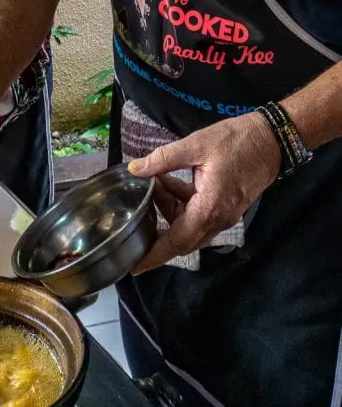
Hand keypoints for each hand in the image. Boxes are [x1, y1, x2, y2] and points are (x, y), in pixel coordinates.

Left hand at [128, 111, 280, 271]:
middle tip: (136, 212)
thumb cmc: (235, 141)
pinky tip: (171, 181)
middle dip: (157, 228)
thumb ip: (162, 160)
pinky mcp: (226, 208)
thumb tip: (135, 169)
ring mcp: (224, 216)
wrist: (271, 140)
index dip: (154, 255)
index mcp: (209, 209)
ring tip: (154, 182)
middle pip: (180, 237)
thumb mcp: (195, 145)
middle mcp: (218, 220)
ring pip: (188, 225)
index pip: (177, 242)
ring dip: (168, 209)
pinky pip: (198, 215)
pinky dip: (181, 203)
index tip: (135, 266)